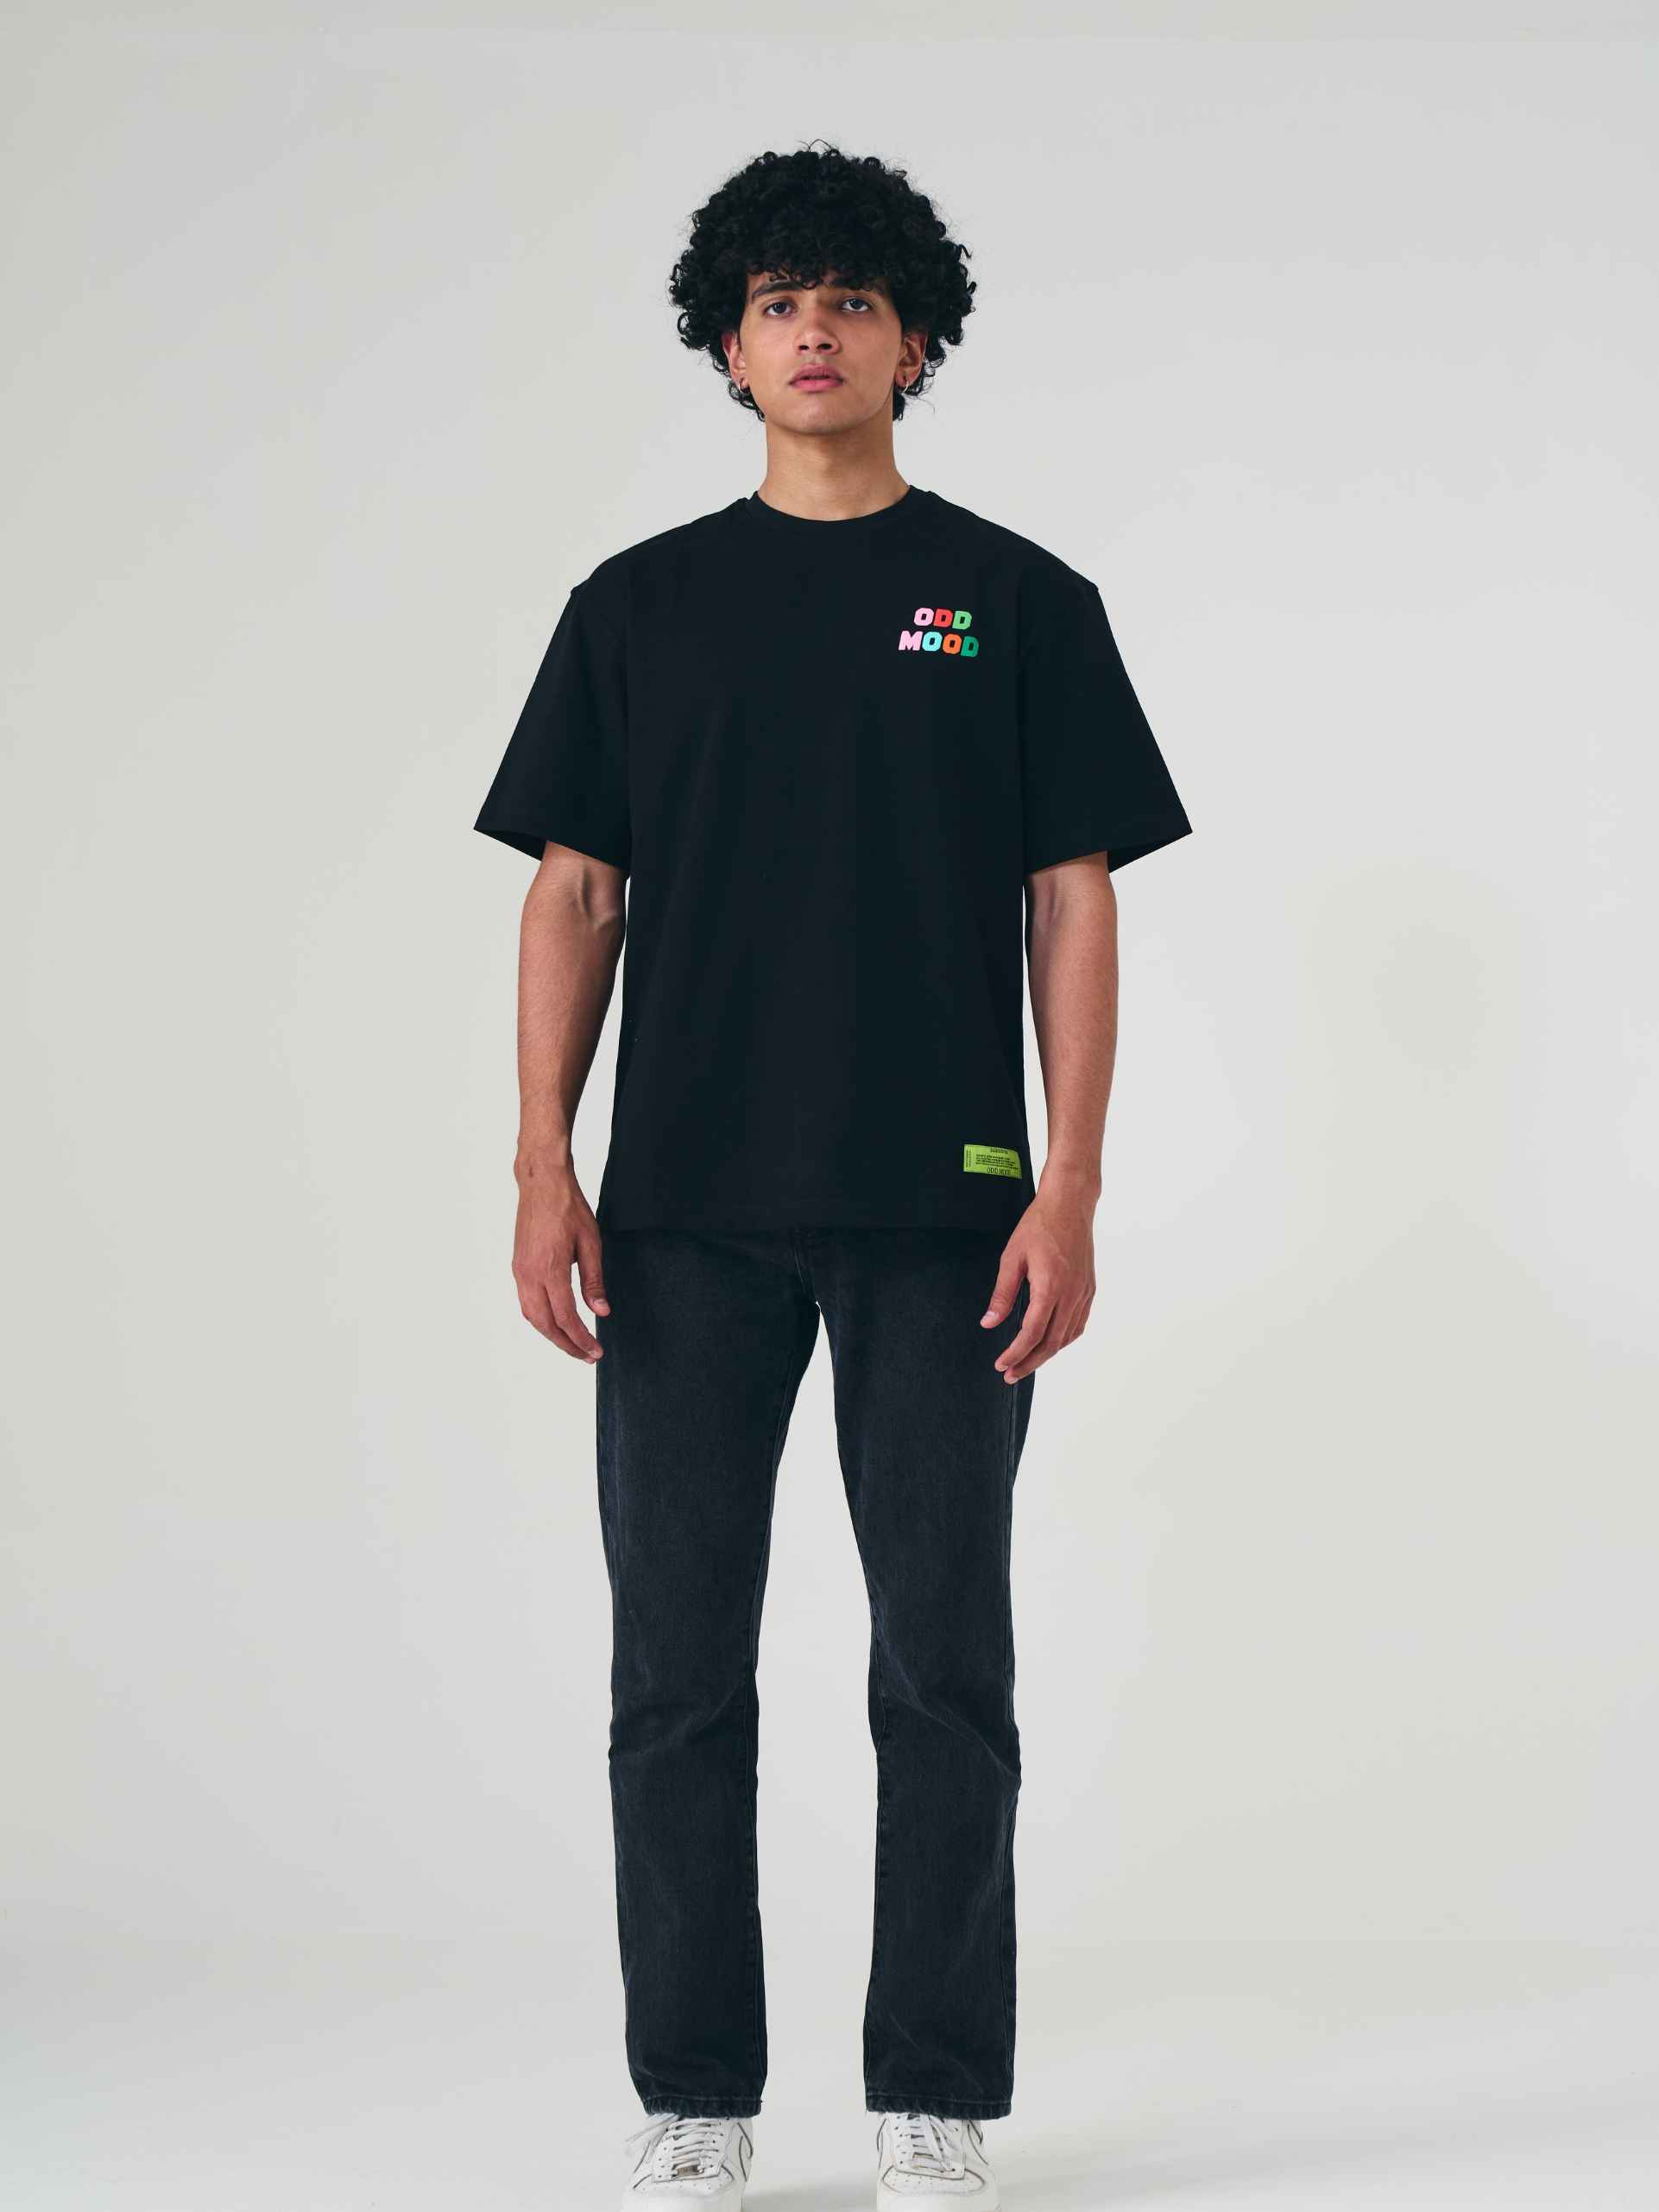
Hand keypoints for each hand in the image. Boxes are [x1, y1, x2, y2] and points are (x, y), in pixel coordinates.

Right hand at [511, 1159, 610, 1361]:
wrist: (542, 1183)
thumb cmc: (568, 1208)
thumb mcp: (591, 1243)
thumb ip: (594, 1281)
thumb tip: (601, 1311)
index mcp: (550, 1271)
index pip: (566, 1318)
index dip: (582, 1339)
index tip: (595, 1351)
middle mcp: (530, 1275)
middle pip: (545, 1325)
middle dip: (566, 1345)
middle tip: (585, 1356)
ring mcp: (520, 1271)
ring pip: (531, 1316)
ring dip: (551, 1334)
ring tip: (572, 1343)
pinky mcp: (518, 1265)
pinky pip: (526, 1302)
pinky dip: (540, 1318)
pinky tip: (554, 1320)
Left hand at [979, 1184, 1096, 1382]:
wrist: (1070, 1204)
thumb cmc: (1039, 1225)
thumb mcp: (1012, 1257)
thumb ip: (1002, 1294)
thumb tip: (989, 1323)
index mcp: (1051, 1286)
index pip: (1032, 1333)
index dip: (1016, 1354)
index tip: (1001, 1365)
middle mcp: (1071, 1294)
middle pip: (1051, 1342)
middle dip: (1029, 1362)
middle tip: (1010, 1374)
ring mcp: (1084, 1293)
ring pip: (1067, 1337)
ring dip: (1046, 1354)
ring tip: (1026, 1362)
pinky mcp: (1089, 1289)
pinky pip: (1078, 1324)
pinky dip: (1063, 1339)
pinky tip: (1050, 1342)